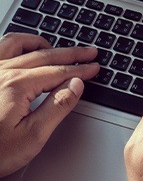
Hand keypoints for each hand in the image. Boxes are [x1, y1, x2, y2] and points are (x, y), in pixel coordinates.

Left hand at [0, 33, 98, 177]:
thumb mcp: (32, 137)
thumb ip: (57, 107)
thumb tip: (76, 85)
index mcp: (17, 86)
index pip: (58, 71)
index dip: (80, 69)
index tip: (94, 67)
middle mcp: (1, 72)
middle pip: (44, 55)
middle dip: (71, 53)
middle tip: (89, 52)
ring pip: (17, 43)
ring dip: (41, 43)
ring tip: (56, 47)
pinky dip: (15, 44)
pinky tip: (21, 50)